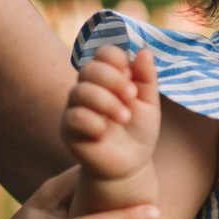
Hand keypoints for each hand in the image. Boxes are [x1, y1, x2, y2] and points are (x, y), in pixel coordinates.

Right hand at [62, 47, 161, 183]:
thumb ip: (147, 79)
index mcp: (107, 78)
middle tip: (131, 96)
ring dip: (106, 102)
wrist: (130, 165)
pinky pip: (74, 116)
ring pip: (80, 91)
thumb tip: (144, 52)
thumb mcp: (149, 104)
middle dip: (113, 79)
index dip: (116, 59)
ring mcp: (75, 108)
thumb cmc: (138, 132)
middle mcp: (87, 89)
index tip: (132, 77)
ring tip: (124, 117)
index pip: (103, 54)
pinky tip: (104, 132)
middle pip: (89, 69)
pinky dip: (93, 122)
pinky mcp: (68, 129)